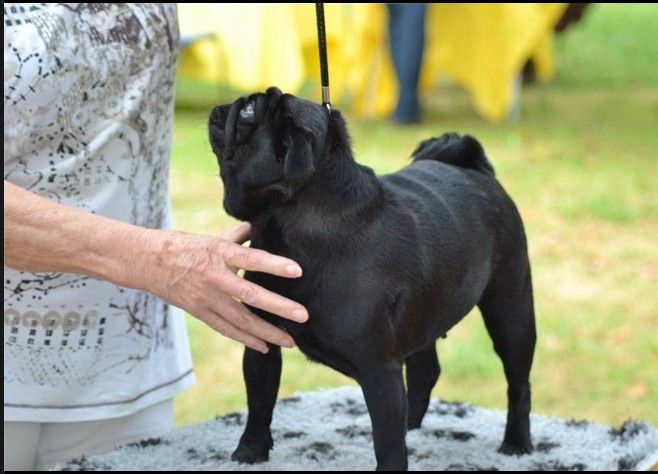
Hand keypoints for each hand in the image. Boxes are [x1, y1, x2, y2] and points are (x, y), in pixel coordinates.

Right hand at [138, 222, 306, 353]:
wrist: (145, 262)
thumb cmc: (181, 246)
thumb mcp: (210, 238)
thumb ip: (235, 236)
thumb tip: (255, 227)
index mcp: (219, 254)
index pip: (251, 259)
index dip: (274, 265)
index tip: (297, 270)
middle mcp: (215, 278)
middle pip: (251, 295)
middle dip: (278, 307)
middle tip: (303, 316)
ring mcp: (207, 298)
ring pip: (241, 320)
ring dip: (268, 332)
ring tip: (290, 341)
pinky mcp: (200, 312)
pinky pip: (227, 329)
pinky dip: (247, 339)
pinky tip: (265, 346)